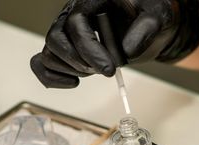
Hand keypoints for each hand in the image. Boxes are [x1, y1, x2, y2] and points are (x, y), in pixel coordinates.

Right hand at [30, 0, 198, 87]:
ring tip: (96, 71)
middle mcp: (73, 15)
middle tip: (106, 71)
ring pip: (49, 53)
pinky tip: (74, 83)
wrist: (150, 22)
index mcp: (92, 1)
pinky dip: (52, 77)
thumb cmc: (150, 13)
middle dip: (80, 62)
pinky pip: (43, 63)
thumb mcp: (156, 17)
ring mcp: (67, 33)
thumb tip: (125, 52)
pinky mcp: (68, 50)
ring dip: (70, 70)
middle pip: (56, 39)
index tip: (109, 69)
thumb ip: (144, 31)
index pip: (75, 24)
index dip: (89, 49)